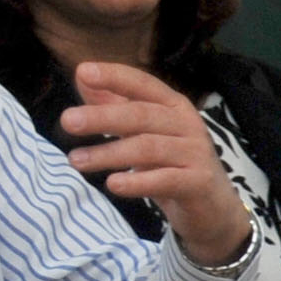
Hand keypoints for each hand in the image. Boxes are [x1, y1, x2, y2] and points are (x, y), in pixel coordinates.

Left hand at [62, 62, 251, 268]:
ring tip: (76, 161)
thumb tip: (83, 77)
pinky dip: (137, 182)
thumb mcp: (143, 132)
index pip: (142, 84)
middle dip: (103, 117)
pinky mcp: (198, 182)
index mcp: (173, 105)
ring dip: (109, 154)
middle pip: (141, 115)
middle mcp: (187, 124)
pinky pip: (164, 180)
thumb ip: (114, 105)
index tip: (84, 72)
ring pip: (148, 148)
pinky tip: (113, 184)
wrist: (213, 208)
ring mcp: (195, 153)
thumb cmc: (173, 164)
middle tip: (67, 121)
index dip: (115, 77)